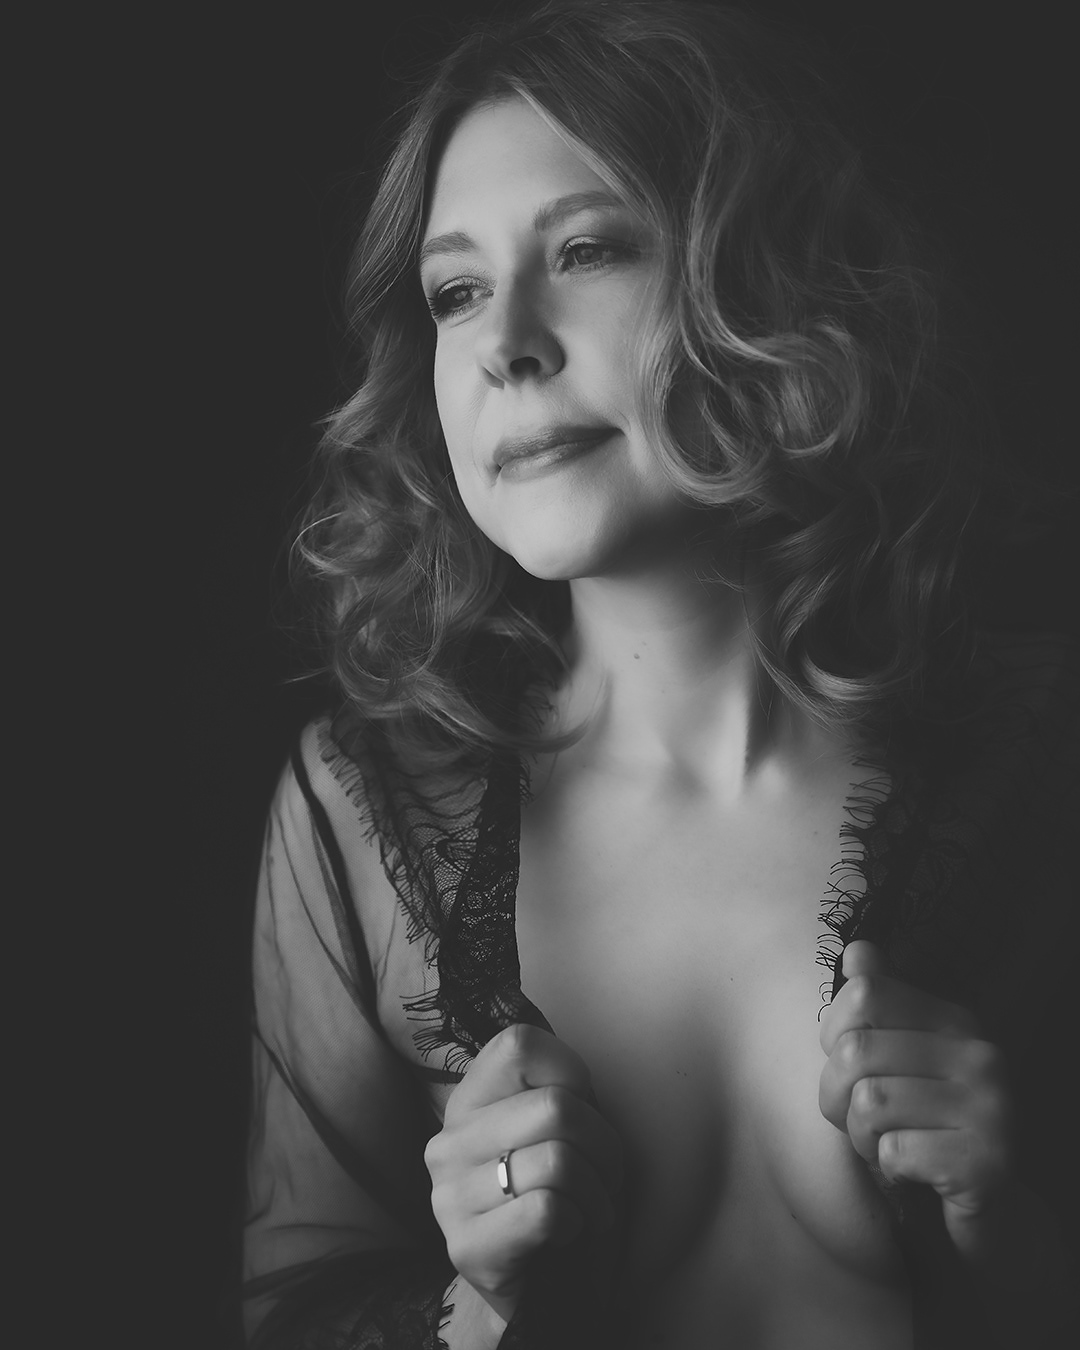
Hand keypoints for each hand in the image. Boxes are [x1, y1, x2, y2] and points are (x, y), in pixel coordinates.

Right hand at [424, 1023, 622, 1320]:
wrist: (539, 1292)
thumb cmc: (560, 1197)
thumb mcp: (558, 1131)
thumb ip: (558, 1091)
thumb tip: (575, 1084)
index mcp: (468, 1101)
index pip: (519, 1043)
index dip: (571, 1070)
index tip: (581, 1110)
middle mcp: (448, 1142)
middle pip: (557, 1107)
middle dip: (606, 1145)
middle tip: (607, 1175)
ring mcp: (448, 1195)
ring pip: (558, 1161)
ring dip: (599, 1192)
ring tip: (594, 1208)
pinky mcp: (466, 1247)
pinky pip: (548, 1211)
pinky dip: (579, 1223)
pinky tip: (571, 1233)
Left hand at [819, 941, 1012, 1253]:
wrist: (989, 1210)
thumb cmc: (926, 1128)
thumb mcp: (898, 1060)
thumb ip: (878, 1006)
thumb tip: (855, 951)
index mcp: (954, 1021)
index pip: (864, 992)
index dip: (834, 1034)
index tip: (850, 1067)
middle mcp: (979, 1055)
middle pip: (855, 1050)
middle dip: (838, 1097)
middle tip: (865, 1123)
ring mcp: (991, 1107)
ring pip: (869, 1102)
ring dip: (863, 1137)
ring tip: (891, 1144)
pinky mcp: (988, 1162)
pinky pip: (895, 1153)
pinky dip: (890, 1169)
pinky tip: (915, 1173)